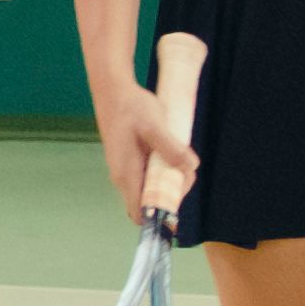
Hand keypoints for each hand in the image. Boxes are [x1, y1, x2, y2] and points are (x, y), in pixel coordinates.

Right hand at [95, 71, 200, 226]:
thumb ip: (172, 149)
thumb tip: (190, 167)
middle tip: (187, 172)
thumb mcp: (155, 126)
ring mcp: (126, 169)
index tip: (179, 201)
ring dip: (168, 182)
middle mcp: (124, 177)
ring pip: (150, 189)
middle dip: (171, 194)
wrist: (113, 90)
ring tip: (182, 161)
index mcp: (127, 174)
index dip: (160, 215)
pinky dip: (162, 172)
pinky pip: (148, 177)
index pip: (140, 212)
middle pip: (149, 203)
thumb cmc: (131, 108)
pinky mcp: (130, 161)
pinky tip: (171, 154)